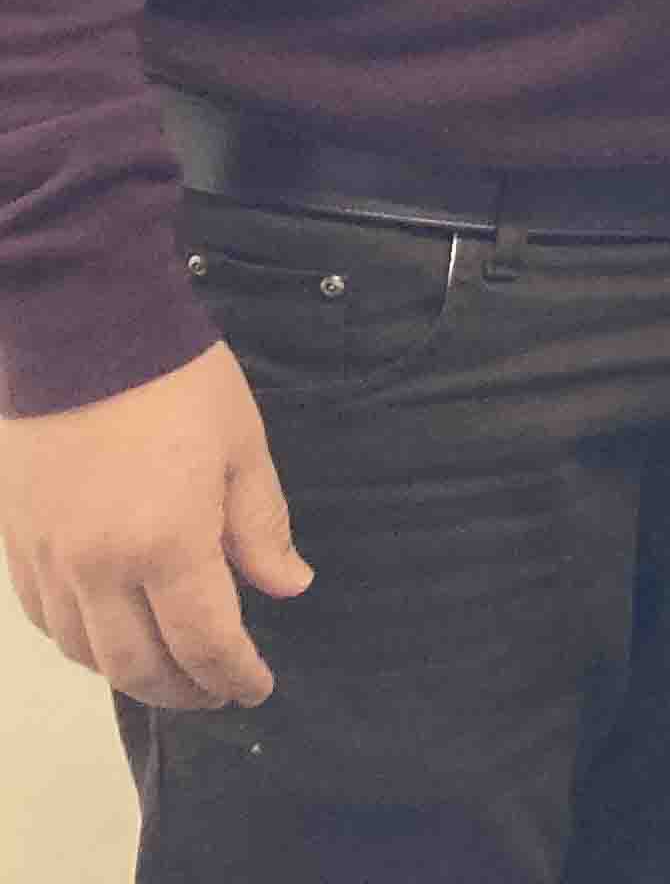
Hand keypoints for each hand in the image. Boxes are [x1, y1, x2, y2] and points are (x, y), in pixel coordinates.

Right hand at [0, 343, 308, 709]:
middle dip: (185, 689)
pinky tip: (111, 638)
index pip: (205, 641)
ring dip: (133, 675)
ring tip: (172, 672)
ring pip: (88, 653)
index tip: (258, 687)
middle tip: (219, 690)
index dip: (235, 674)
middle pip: (140, 665)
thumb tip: (287, 588)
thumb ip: (262, 528)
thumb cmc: (177, 384)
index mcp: (165, 545)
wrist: (82, 334)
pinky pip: (47, 621)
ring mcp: (49, 561)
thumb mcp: (242, 449)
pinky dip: (84, 645)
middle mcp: (97, 569)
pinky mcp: (16, 546)